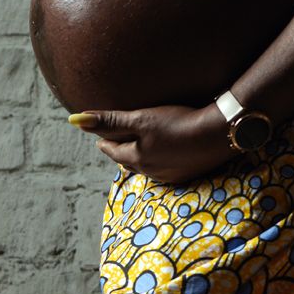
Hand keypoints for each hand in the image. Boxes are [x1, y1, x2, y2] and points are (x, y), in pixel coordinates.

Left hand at [68, 102, 235, 185]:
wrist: (219, 134)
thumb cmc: (178, 123)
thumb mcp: (141, 119)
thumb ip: (109, 121)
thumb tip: (74, 120)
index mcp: (136, 159)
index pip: (112, 150)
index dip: (105, 141)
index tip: (100, 138)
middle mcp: (151, 172)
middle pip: (128, 161)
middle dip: (121, 152)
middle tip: (116, 144)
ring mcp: (171, 175)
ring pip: (147, 167)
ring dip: (140, 158)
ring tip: (138, 150)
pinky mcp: (188, 173)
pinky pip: (165, 168)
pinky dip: (160, 160)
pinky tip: (166, 154)